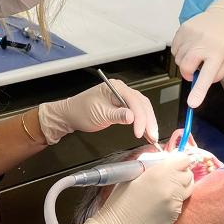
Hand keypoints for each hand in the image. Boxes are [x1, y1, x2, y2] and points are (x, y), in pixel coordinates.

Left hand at [38, 80, 157, 145]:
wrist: (71, 114)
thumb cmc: (80, 111)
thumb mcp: (98, 114)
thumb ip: (116, 115)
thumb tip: (131, 117)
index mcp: (115, 87)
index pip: (134, 101)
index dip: (140, 117)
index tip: (139, 132)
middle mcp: (121, 90)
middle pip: (142, 104)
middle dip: (148, 121)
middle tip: (152, 136)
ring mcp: (123, 98)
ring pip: (142, 108)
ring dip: (148, 122)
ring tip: (152, 137)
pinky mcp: (123, 107)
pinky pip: (137, 113)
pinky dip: (143, 123)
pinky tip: (147, 132)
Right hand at [74, 154, 193, 223]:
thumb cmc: (120, 200)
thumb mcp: (132, 175)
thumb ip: (151, 166)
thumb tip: (165, 161)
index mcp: (159, 173)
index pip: (184, 160)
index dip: (179, 160)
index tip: (174, 162)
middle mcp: (171, 187)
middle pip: (188, 174)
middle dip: (181, 172)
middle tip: (169, 175)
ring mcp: (175, 202)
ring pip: (188, 189)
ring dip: (180, 186)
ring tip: (165, 188)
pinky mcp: (175, 215)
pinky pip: (181, 202)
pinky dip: (175, 199)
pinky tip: (161, 202)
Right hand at [171, 0, 223, 108]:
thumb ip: (219, 74)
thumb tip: (202, 82)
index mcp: (218, 52)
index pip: (206, 76)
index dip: (198, 91)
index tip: (192, 103)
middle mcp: (203, 42)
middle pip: (185, 67)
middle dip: (188, 73)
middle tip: (196, 71)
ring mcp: (191, 34)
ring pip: (178, 59)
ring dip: (185, 62)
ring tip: (197, 54)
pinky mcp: (183, 28)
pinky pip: (175, 48)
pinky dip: (180, 52)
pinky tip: (191, 47)